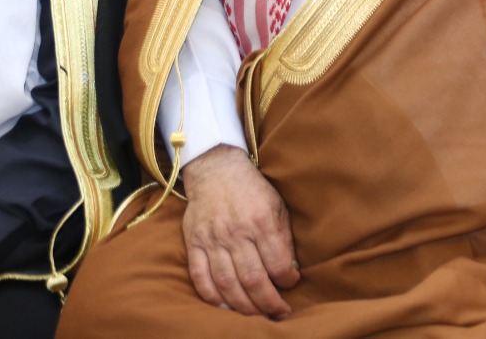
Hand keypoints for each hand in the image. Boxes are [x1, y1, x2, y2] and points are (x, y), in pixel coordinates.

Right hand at [181, 145, 298, 317]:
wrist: (217, 170)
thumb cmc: (253, 190)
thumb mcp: (277, 206)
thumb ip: (283, 238)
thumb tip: (289, 270)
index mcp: (262, 221)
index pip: (277, 262)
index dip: (287, 280)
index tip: (291, 284)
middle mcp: (237, 232)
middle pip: (253, 278)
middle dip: (268, 302)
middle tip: (279, 312)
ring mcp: (212, 239)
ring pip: (227, 283)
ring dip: (243, 305)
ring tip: (256, 315)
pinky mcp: (194, 243)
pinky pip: (200, 276)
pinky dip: (212, 296)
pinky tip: (224, 306)